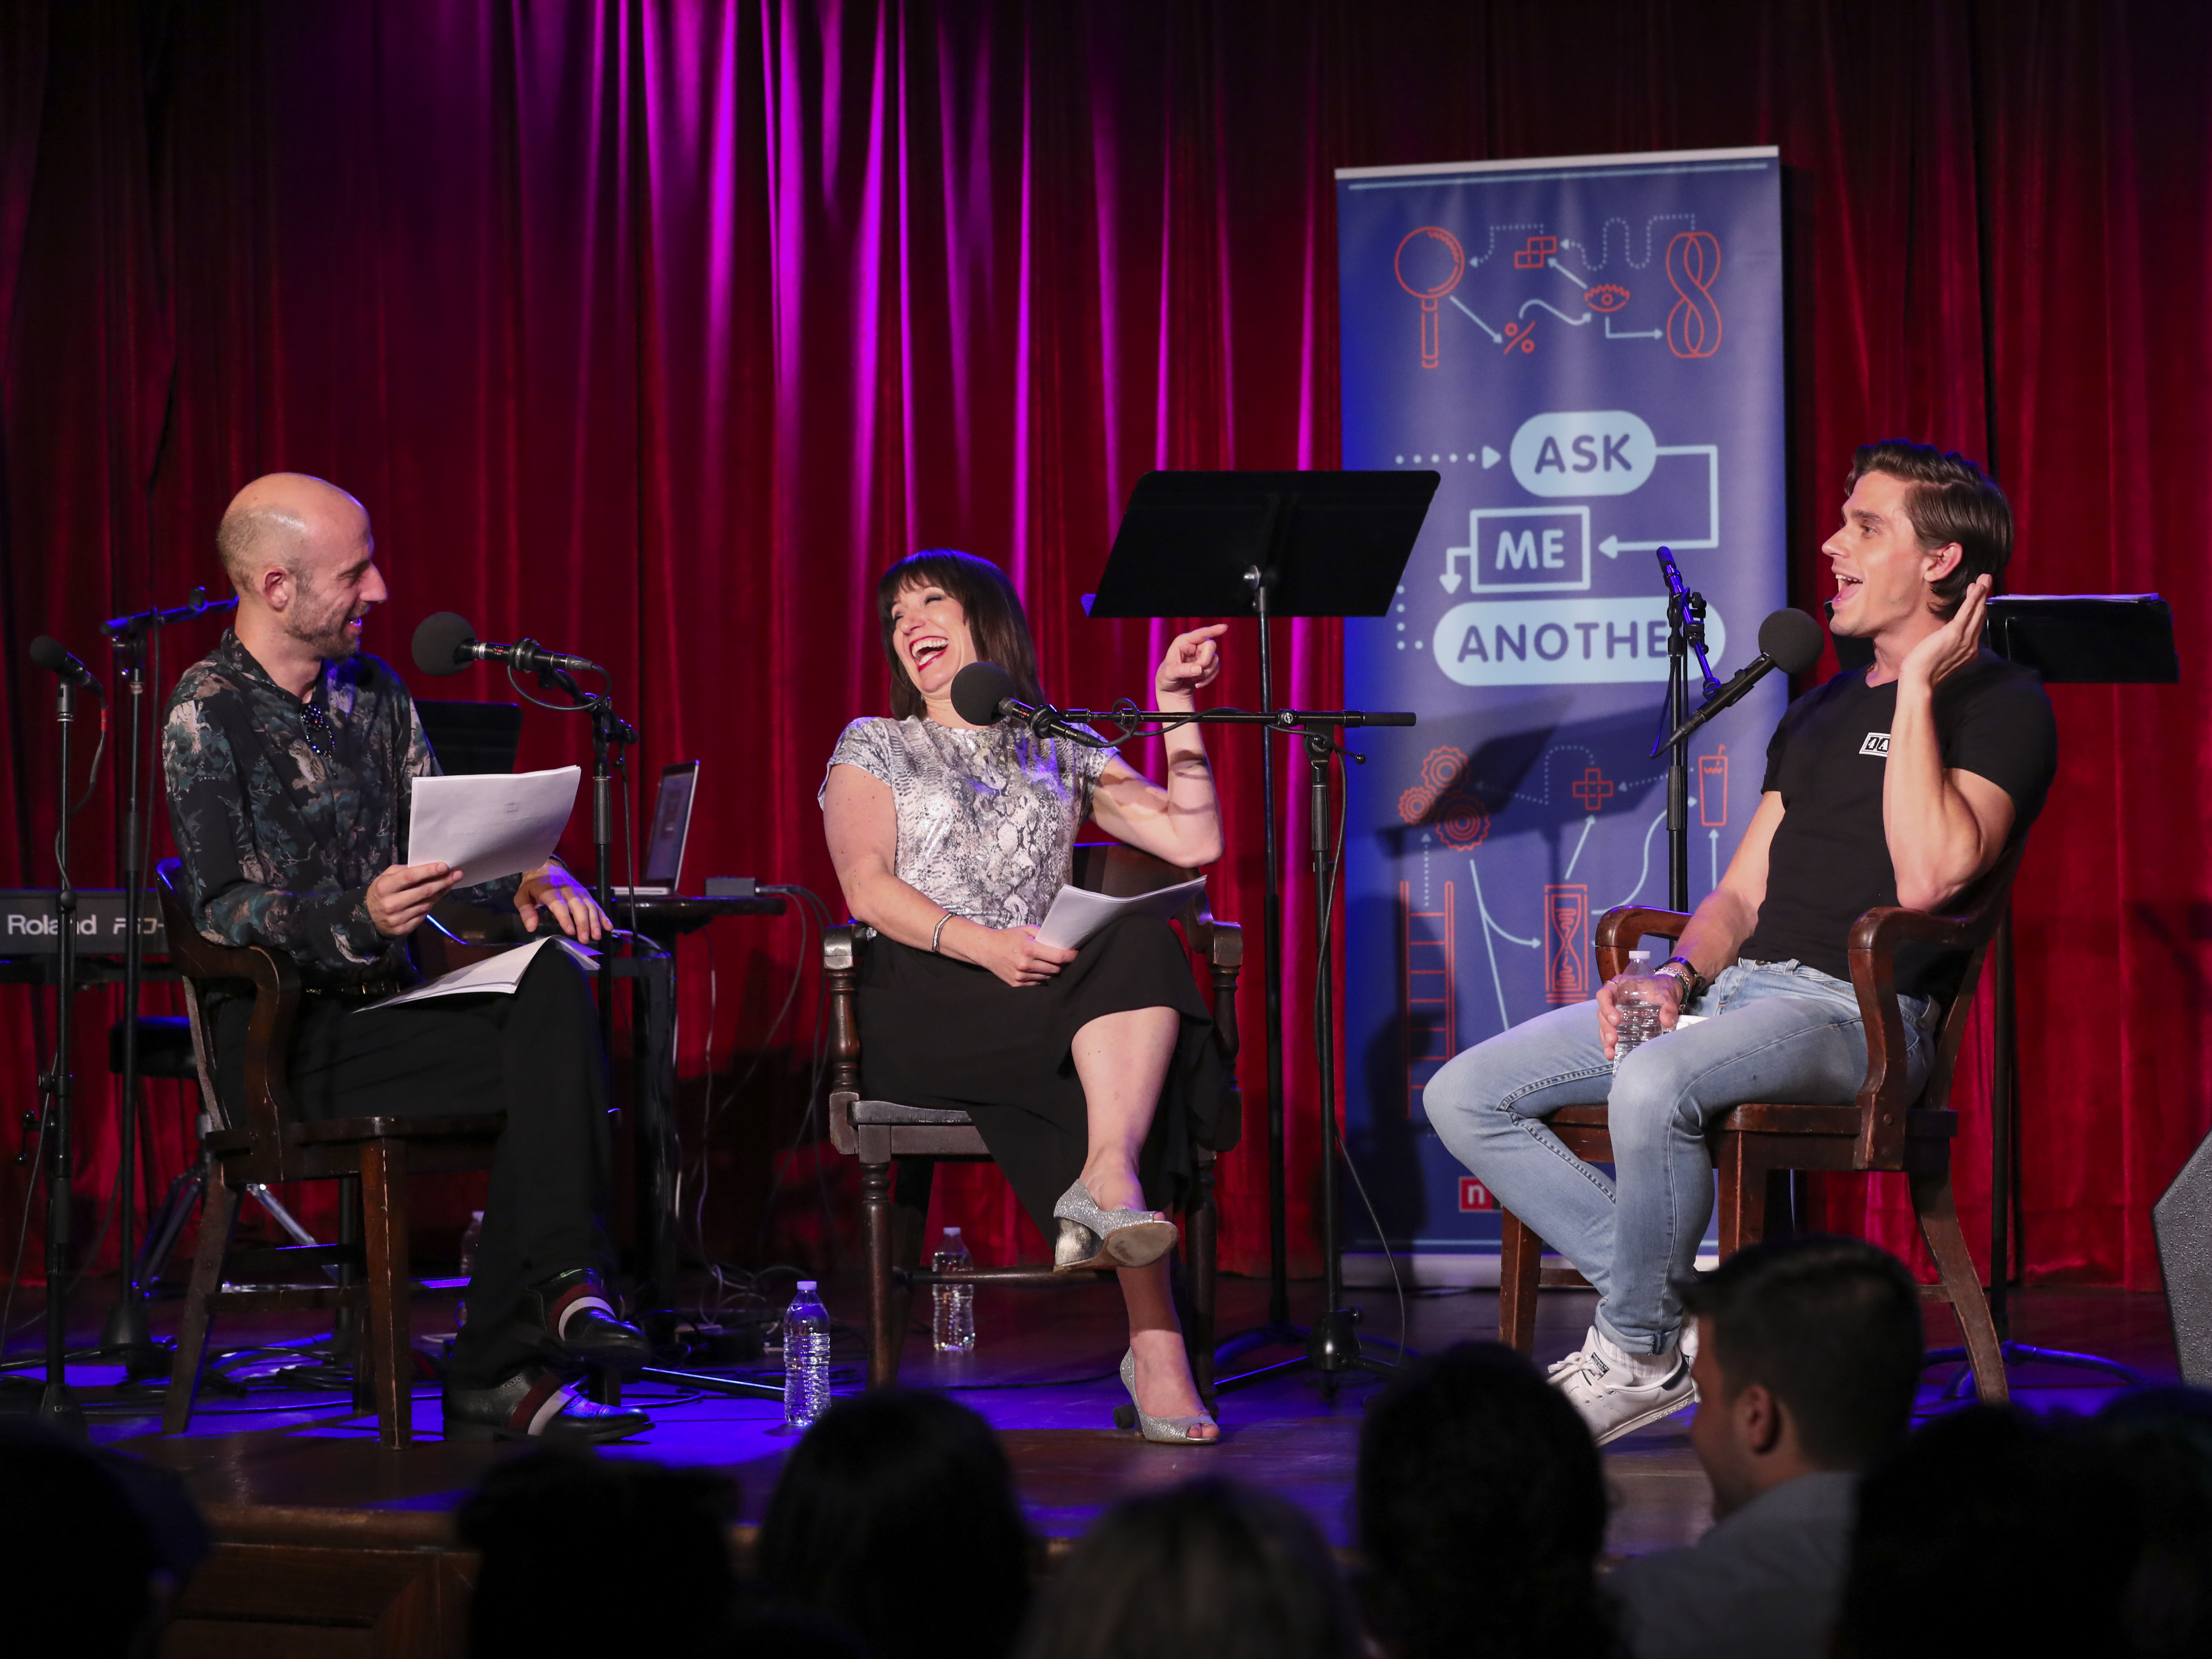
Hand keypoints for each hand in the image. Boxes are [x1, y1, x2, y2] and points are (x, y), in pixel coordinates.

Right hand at [366, 861, 466, 937]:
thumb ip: (404, 870)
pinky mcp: (404, 929)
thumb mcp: (385, 877)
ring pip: (426, 904)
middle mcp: (391, 903)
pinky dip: (431, 905)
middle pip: (423, 891)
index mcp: (384, 887)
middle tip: (457, 874)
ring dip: (440, 893)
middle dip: (443, 881)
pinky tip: (436, 897)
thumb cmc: (381, 892)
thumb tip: (427, 866)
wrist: (368, 918)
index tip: (445, 866)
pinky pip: (423, 914)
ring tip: (449, 884)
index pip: (410, 877)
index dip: (429, 871)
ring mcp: (398, 918)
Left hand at [516, 861, 608, 941]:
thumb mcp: (522, 895)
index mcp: (550, 890)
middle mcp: (567, 890)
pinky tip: (607, 926)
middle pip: (578, 906)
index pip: (559, 904)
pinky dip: (603, 916)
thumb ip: (526, 911)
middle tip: (585, 939)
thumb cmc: (534, 885)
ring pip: (589, 906)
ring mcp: (578, 892)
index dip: (566, 918)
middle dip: (583, 923)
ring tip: (596, 936)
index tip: (570, 931)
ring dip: (595, 921)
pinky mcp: (585, 894)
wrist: (547, 867)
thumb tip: (531, 927)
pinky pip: (596, 905)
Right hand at [973, 924, 1077, 988]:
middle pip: (1055, 969)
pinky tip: (1034, 968)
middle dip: (1060, 963)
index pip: (1058, 957)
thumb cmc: (1007, 937)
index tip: (1075, 954)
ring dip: (1050, 970)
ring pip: (1047, 977)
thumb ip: (1043, 935)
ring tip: (1044, 962)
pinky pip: (1037, 983)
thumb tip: (1060, 941)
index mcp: (1029, 948)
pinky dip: (1039, 976)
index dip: (1071, 956)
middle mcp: (1025, 964)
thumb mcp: (1026, 930)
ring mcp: (1021, 977)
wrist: (986, 949)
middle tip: (1058, 957)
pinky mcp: (1017, 984)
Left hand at [1154, 624, 1226, 705]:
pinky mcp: (1208, 665)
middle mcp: (1195, 645)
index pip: (1200, 634)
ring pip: (1215, 660)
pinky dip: (1208, 679)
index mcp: (1183, 642)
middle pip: (1211, 646)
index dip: (1212, 630)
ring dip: (1204, 673)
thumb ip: (1182, 670)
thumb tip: (1199, 668)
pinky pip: (1216, 669)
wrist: (1171, 689)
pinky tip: (1197, 683)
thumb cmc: (1166, 677)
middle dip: (1205, 661)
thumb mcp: (1169, 674)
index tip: (1225, 627)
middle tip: (1195, 673)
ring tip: (1191, 679)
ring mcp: (1203, 655)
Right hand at [1594, 970, 1681, 1061]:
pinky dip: (1611, 1044)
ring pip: (1605, 1025)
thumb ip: (1668, 1006)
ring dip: (1606, 1038)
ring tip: (1610, 1052)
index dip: (1606, 1007)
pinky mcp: (1622, 1024)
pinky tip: (1613, 1054)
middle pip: (1602, 1013)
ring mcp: (1617, 1012)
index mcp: (1620, 987)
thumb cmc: (1664, 988)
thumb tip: (1666, 1022)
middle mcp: (1614, 999)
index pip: (1604, 995)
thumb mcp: (1667, 994)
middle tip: (1613, 1040)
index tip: (1616, 1020)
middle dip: (1606, 1028)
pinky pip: (1613, 1032)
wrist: (1670, 990)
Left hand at [1900, 574, 1990, 692]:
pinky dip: (1973, 599)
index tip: (1976, 593)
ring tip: (1984, 578)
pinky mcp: (1955, 634)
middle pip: (1980, 616)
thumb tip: (1948, 634)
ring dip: (1981, 593)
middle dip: (1983, 596)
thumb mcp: (1942, 654)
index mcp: (1969, 650)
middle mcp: (1971, 645)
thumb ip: (1950, 644)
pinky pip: (1967, 613)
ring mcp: (1965, 640)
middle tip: (1986, 579)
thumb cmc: (1924, 668)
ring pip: (1977, 612)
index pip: (1976, 624)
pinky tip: (1976, 587)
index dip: (1978, 607)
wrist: (1919, 679)